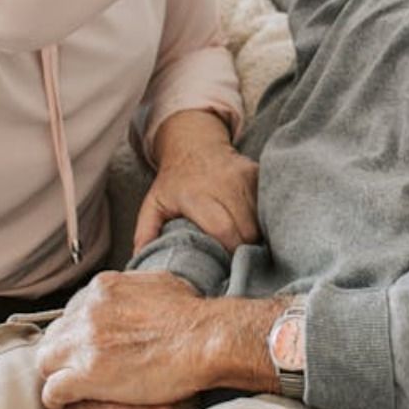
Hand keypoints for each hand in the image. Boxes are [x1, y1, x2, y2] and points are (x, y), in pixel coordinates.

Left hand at [36, 271, 210, 408]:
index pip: (72, 311)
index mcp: (104, 289)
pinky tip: (64, 403)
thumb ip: (136, 286)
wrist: (205, 339)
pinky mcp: (87, 374)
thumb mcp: (162, 283)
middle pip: (56, 334)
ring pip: (46, 359)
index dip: (78, 332)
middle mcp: (89, 310)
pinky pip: (52, 389)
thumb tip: (136, 292)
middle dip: (63, 352)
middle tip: (75, 367)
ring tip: (67, 387)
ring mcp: (85, 341)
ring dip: (55, 373)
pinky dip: (55, 398)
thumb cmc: (194, 315)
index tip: (86, 346)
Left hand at [135, 110, 259, 252]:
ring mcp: (243, 177)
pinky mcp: (257, 173)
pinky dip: (263, 220)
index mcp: (196, 195)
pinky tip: (252, 226)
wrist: (193, 143)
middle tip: (236, 259)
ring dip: (256, 236)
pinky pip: (267, 205)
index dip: (229, 250)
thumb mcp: (153, 203)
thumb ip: (146, 232)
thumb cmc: (173, 181)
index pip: (223, 228)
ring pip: (260, 219)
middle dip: (244, 248)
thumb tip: (140, 262)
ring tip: (243, 243)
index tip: (226, 264)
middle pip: (247, 229)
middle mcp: (223, 184)